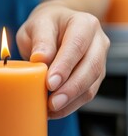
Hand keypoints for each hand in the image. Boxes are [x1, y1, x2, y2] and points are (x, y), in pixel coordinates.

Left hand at [17, 0, 109, 118]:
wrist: (54, 26)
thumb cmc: (44, 25)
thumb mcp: (37, 26)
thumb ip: (40, 40)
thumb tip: (40, 59)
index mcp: (84, 24)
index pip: (77, 46)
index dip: (65, 66)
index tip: (50, 83)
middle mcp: (97, 41)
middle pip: (90, 68)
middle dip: (71, 89)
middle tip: (52, 103)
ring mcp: (99, 60)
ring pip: (91, 84)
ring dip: (71, 101)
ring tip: (51, 110)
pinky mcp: (94, 76)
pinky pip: (86, 93)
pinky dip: (71, 105)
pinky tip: (54, 111)